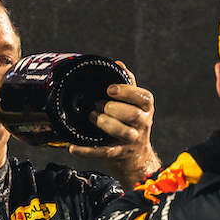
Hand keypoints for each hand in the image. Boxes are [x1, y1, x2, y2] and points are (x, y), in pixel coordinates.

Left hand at [69, 63, 161, 185]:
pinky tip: (73, 147)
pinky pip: (103, 152)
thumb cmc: (132, 122)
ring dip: (104, 123)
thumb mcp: (134, 103)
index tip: (110, 89)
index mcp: (146, 108)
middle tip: (99, 105)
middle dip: (113, 108)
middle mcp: (142, 124)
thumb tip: (118, 64)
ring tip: (92, 117)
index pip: (144, 98)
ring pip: (122, 132)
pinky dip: (87, 151)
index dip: (127, 92)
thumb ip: (128, 84)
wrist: (136, 156)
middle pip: (133, 115)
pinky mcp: (118, 154)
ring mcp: (131, 140)